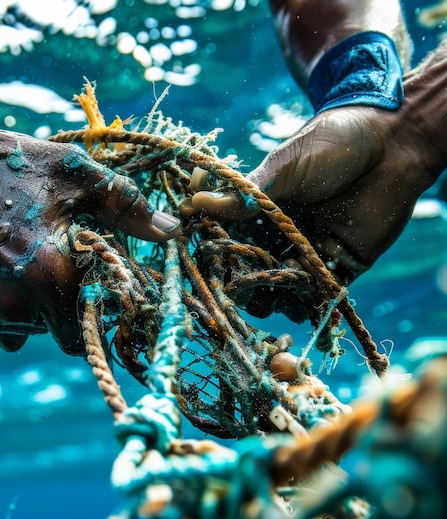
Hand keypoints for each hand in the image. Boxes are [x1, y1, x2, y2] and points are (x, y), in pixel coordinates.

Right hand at [0, 132, 178, 353]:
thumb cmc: (12, 167)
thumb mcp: (75, 177)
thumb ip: (126, 208)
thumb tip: (172, 232)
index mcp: (50, 275)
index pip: (89, 330)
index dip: (94, 312)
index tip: (90, 290)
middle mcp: (14, 306)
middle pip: (59, 335)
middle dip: (63, 310)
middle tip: (52, 269)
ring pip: (25, 333)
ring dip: (30, 309)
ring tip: (16, 262)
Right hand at [185, 78, 444, 317]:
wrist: (391, 146)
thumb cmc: (331, 144)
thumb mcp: (284, 166)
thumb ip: (246, 193)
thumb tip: (196, 201)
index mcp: (256, 212)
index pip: (225, 240)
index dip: (215, 253)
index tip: (210, 258)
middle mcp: (275, 237)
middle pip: (247, 273)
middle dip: (241, 283)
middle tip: (243, 282)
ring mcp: (302, 255)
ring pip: (276, 291)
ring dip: (272, 297)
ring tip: (278, 286)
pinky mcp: (333, 269)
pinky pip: (313, 298)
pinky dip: (306, 306)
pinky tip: (306, 299)